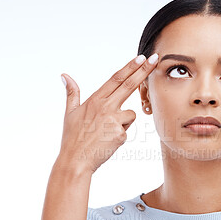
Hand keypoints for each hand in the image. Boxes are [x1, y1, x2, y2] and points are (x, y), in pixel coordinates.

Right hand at [57, 53, 157, 173]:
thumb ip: (72, 93)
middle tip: (155, 59)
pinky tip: (108, 141)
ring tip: (106, 132)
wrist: (76, 160)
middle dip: (144, 71)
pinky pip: (127, 131)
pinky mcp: (121, 134)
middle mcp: (105, 106)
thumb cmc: (72, 138)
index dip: (130, 67)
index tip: (141, 58)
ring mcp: (114, 120)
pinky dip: (120, 135)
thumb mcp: (70, 113)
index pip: (116, 79)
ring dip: (124, 121)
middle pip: (129, 85)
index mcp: (95, 100)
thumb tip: (65, 75)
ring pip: (131, 114)